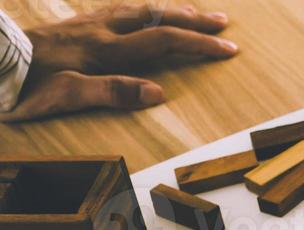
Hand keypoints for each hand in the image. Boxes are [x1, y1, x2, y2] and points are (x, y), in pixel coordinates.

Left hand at [1, 4, 235, 121]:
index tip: (229, 48)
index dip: (199, 44)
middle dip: (193, 20)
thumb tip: (158, 92)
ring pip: (136, 8)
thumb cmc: (22, 85)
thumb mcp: (65, 96)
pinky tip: (140, 12)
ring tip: (191, 11)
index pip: (163, 40)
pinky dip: (139, 9)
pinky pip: (116, 9)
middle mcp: (98, 29)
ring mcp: (84, 23)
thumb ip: (112, 92)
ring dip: (168, 10)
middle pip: (155, 16)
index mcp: (103, 48)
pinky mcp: (71, 24)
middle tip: (223, 22)